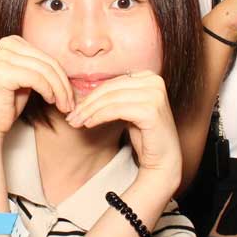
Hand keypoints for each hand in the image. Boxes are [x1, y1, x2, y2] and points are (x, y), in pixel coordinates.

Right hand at [0, 36, 74, 139]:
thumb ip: (43, 67)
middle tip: (70, 103)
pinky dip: (48, 91)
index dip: (62, 76)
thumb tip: (73, 64)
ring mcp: (2, 56)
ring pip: (45, 71)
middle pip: (48, 62)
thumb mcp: (30, 78)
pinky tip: (50, 101)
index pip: (47, 56)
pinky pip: (37, 79)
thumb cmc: (10, 102)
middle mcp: (5, 44)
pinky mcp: (2, 71)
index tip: (69, 95)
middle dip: (63, 84)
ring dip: (59, 91)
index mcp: (12, 41)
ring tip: (63, 105)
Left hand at [65, 72, 180, 184]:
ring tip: (77, 122)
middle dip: (87, 104)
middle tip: (72, 117)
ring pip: (110, 99)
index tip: (75, 110)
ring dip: (89, 111)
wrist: (164, 159)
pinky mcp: (151, 110)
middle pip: (109, 89)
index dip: (91, 96)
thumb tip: (84, 93)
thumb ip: (114, 96)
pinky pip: (116, 110)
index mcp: (149, 76)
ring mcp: (155, 94)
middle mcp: (154, 81)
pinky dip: (99, 116)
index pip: (111, 83)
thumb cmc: (144, 134)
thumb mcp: (128, 109)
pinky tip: (88, 124)